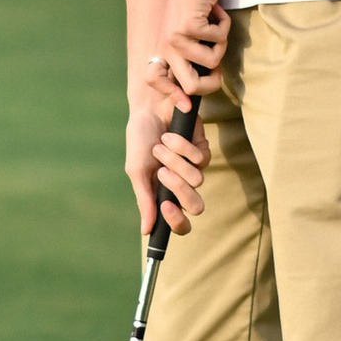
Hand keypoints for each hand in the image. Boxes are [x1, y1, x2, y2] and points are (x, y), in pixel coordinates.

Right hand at [129, 97, 212, 240]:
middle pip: (196, 206)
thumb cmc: (139, 140)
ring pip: (197, 179)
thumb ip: (144, 200)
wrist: (148, 109)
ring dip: (175, 161)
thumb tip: (146, 232)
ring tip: (159, 147)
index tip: (166, 207)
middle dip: (179, 188)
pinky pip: (201, 158)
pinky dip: (183, 146)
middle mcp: (182, 186)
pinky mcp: (203, 150)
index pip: (180, 224)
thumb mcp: (137, 171)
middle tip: (163, 173)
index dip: (177, 223)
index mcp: (164, 196)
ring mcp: (193, 168)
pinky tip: (170, 136)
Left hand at [156, 0, 230, 104]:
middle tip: (220, 67)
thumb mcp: (190, 32)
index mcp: (162, 49)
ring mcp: (174, 38)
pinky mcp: (187, 28)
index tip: (187, 107)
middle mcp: (164, 46)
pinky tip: (215, 10)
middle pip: (192, 87)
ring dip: (221, 44)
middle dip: (213, 83)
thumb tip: (200, 85)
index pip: (155, 80)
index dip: (172, 96)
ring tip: (215, 24)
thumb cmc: (197, 1)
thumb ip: (191, 55)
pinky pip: (218, 43)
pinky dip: (224, 27)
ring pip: (211, 64)